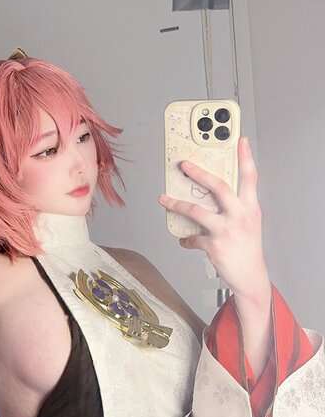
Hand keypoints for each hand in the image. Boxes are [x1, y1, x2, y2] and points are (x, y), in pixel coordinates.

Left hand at [157, 137, 269, 299]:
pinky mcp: (215, 246)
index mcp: (251, 208)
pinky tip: (184, 240)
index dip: (246, 157)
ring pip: (197, 211)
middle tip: (184, 164)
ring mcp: (227, 231)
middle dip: (199, 173)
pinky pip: (193, 238)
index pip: (250, 177)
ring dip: (177, 204)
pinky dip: (186, 239)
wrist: (250, 276)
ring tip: (164, 200)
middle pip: (219, 187)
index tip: (240, 140)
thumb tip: (211, 192)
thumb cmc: (247, 247)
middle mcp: (240, 216)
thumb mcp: (248, 222)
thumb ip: (235, 205)